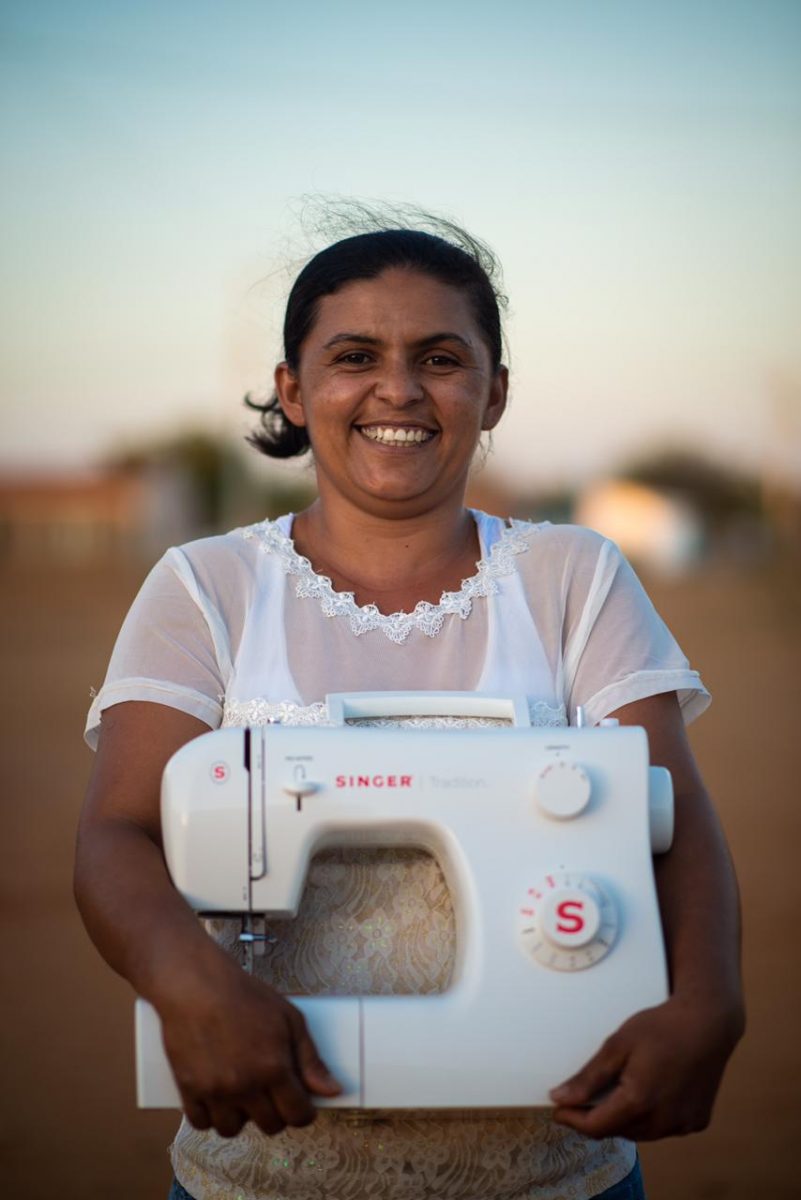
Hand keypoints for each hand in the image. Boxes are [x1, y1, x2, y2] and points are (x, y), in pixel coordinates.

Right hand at [158, 961, 341, 1138]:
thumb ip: (311, 1059)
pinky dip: (211, 1115)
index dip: (304, 1112)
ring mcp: (215, 1091)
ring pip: (232, 1130)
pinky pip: (201, 1123)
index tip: (301, 1104)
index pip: (297, 1115)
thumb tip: (332, 1090)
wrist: (195, 985)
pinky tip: (218, 1096)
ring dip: (242, 1117)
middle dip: (277, 1113)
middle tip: (272, 1092)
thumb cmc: (243, 996)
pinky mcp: (188, 1089)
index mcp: (274, 1068)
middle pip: (269, 1125)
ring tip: (243, 1094)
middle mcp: (245, 1085)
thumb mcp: (289, 1019)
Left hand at [549, 995, 743, 1140]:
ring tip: (616, 1091)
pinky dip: (649, 1117)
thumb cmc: (662, 1027)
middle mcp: (662, 1121)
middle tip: (583, 1096)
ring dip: (623, 1119)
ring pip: (640, 1132)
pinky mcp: (697, 1121)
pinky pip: (663, 1128)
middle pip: (617, 1130)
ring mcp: (682, 1124)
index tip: (558, 1109)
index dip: (573, 1120)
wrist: (709, 1022)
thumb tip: (560, 1098)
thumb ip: (589, 1077)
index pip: (596, 1127)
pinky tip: (648, 1093)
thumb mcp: (618, 1045)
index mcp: (639, 1102)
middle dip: (597, 1117)